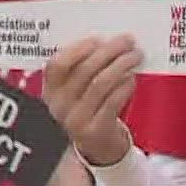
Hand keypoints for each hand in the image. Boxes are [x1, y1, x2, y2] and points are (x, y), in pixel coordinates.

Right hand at [43, 36, 141, 165]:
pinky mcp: (95, 131)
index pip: (56, 65)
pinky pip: (113, 101)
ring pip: (101, 83)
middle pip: (84, 70)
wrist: (97, 147)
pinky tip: (132, 78)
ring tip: (134, 56)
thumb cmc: (90, 109)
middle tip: (127, 41)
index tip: (98, 39)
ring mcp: (76, 120)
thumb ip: (84, 68)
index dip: (77, 49)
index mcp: (50, 91)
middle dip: (109, 51)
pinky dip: (125, 86)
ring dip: (121, 65)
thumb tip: (108, 41)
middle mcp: (59, 106)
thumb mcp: (77, 91)